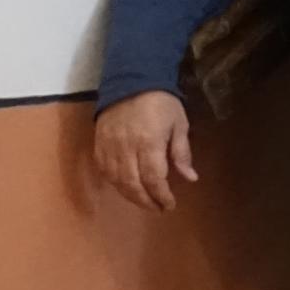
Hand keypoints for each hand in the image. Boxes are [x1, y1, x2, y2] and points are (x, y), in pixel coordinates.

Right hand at [93, 91, 197, 211]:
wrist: (131, 79)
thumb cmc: (161, 102)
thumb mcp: (179, 124)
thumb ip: (182, 153)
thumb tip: (190, 178)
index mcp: (149, 142)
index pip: (154, 179)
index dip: (162, 196)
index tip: (170, 205)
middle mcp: (126, 147)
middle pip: (133, 184)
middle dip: (146, 201)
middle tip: (158, 209)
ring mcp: (109, 146)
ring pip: (116, 180)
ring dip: (130, 196)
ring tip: (144, 202)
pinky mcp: (98, 143)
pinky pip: (104, 170)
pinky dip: (114, 183)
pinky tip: (125, 188)